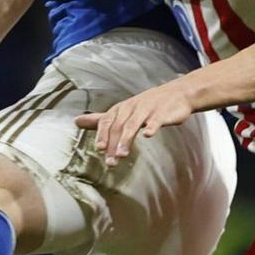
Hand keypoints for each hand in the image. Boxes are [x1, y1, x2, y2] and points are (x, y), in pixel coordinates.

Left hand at [77, 82, 195, 165]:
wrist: (178, 93)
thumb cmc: (147, 104)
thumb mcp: (122, 110)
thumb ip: (101, 119)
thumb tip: (76, 121)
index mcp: (121, 109)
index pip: (107, 121)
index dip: (102, 134)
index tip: (100, 149)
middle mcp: (132, 108)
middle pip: (119, 126)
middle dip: (113, 144)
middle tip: (110, 161)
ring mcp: (148, 110)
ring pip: (134, 124)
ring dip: (126, 139)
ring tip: (122, 154)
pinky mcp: (163, 113)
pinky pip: (156, 119)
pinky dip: (152, 126)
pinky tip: (148, 134)